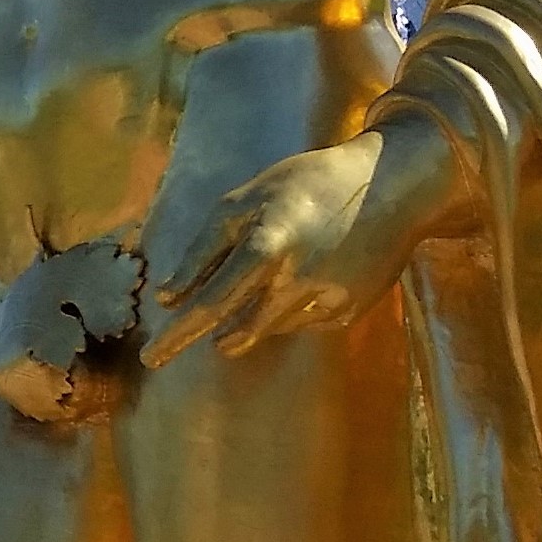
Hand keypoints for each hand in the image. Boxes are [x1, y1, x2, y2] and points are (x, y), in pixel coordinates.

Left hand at [144, 121, 457, 366]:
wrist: (391, 185)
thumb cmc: (307, 183)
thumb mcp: (246, 199)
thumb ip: (206, 247)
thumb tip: (168, 297)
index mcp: (267, 246)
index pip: (213, 303)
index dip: (178, 332)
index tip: (150, 357)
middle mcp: (297, 280)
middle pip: (235, 327)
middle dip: (192, 341)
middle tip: (156, 356)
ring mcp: (326, 300)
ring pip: (265, 327)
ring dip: (245, 316)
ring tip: (263, 274)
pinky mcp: (350, 310)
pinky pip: (299, 322)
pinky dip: (285, 308)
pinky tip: (301, 275)